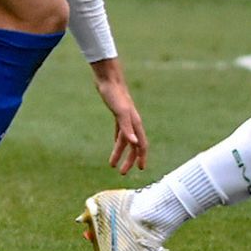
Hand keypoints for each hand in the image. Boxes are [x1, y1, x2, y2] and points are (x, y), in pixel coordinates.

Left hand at [89, 58, 147, 174]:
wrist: (108, 79)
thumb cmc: (114, 94)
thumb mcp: (120, 113)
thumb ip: (127, 128)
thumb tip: (134, 143)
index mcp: (135, 123)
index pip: (141, 144)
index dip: (141, 157)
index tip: (139, 169)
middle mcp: (132, 122)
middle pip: (133, 145)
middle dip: (129, 159)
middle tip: (122, 172)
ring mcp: (125, 118)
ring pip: (125, 140)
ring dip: (120, 152)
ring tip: (112, 164)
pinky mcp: (117, 114)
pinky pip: (120, 131)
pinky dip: (118, 141)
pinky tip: (115, 146)